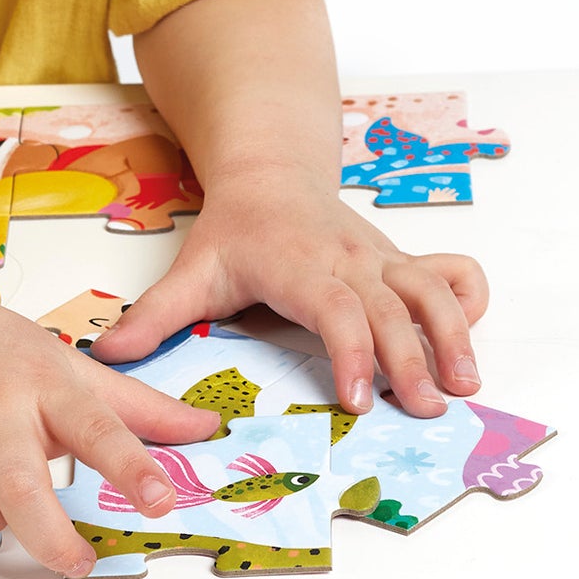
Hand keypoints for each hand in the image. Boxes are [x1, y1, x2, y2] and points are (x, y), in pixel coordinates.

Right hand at [0, 273, 219, 577]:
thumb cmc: (0, 350)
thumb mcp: (74, 369)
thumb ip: (140, 406)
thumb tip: (206, 427)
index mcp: (49, 385)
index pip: (99, 428)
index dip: (132, 467)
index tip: (161, 502)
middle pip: (20, 483)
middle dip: (48, 535)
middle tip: (75, 561)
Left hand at [89, 169, 488, 418]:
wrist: (271, 170)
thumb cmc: (236, 229)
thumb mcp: (192, 269)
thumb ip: (156, 316)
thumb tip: (106, 356)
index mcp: (298, 264)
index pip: (334, 307)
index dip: (350, 351)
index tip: (358, 401)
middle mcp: (347, 259)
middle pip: (389, 306)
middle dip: (411, 357)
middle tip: (427, 408)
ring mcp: (380, 258)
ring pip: (429, 289)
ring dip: (453, 334)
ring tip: (466, 385)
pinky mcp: (400, 260)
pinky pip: (449, 271)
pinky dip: (468, 299)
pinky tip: (471, 336)